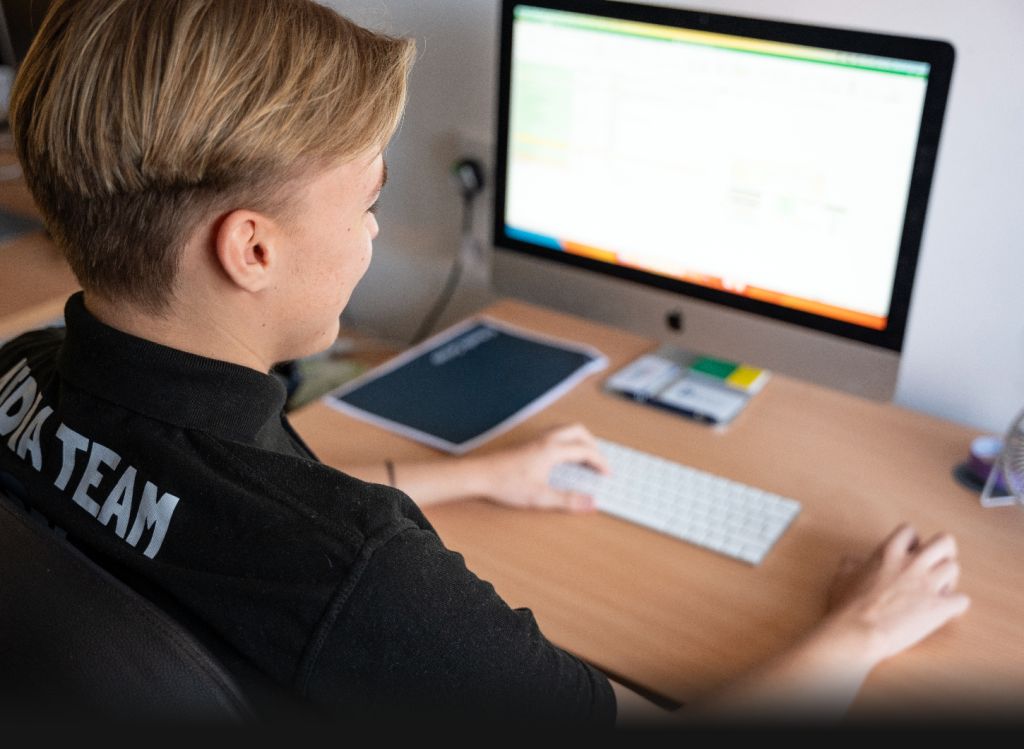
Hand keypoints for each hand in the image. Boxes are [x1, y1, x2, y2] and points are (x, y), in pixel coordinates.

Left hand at [465, 423, 609, 512]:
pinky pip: (556, 433)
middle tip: (600, 462)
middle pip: (579, 431)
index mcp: (552, 450)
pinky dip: (568, 440)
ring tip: (586, 456)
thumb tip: (590, 503)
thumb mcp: (540, 497)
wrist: (480, 475)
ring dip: (581, 439)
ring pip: (567, 429)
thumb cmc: (505, 483)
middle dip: (594, 445)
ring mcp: (537, 438)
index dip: (601, 462)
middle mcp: (546, 439)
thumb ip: (567, 500)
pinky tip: (564, 455)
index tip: (607, 474)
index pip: (586, 450)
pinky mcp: (529, 442)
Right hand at [823, 524, 969, 664]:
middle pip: (945, 542)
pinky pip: (962, 600)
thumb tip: (860, 561)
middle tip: (936, 566)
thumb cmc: (846, 607)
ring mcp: (928, 584)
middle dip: (944, 552)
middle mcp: (912, 563)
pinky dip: (956, 606)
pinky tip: (946, 613)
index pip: (910, 531)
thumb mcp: (842, 576)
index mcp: (888, 552)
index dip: (913, 542)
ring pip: (954, 568)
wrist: (857, 633)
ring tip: (937, 592)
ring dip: (948, 579)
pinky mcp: (939, 607)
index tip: (910, 554)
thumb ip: (855, 563)